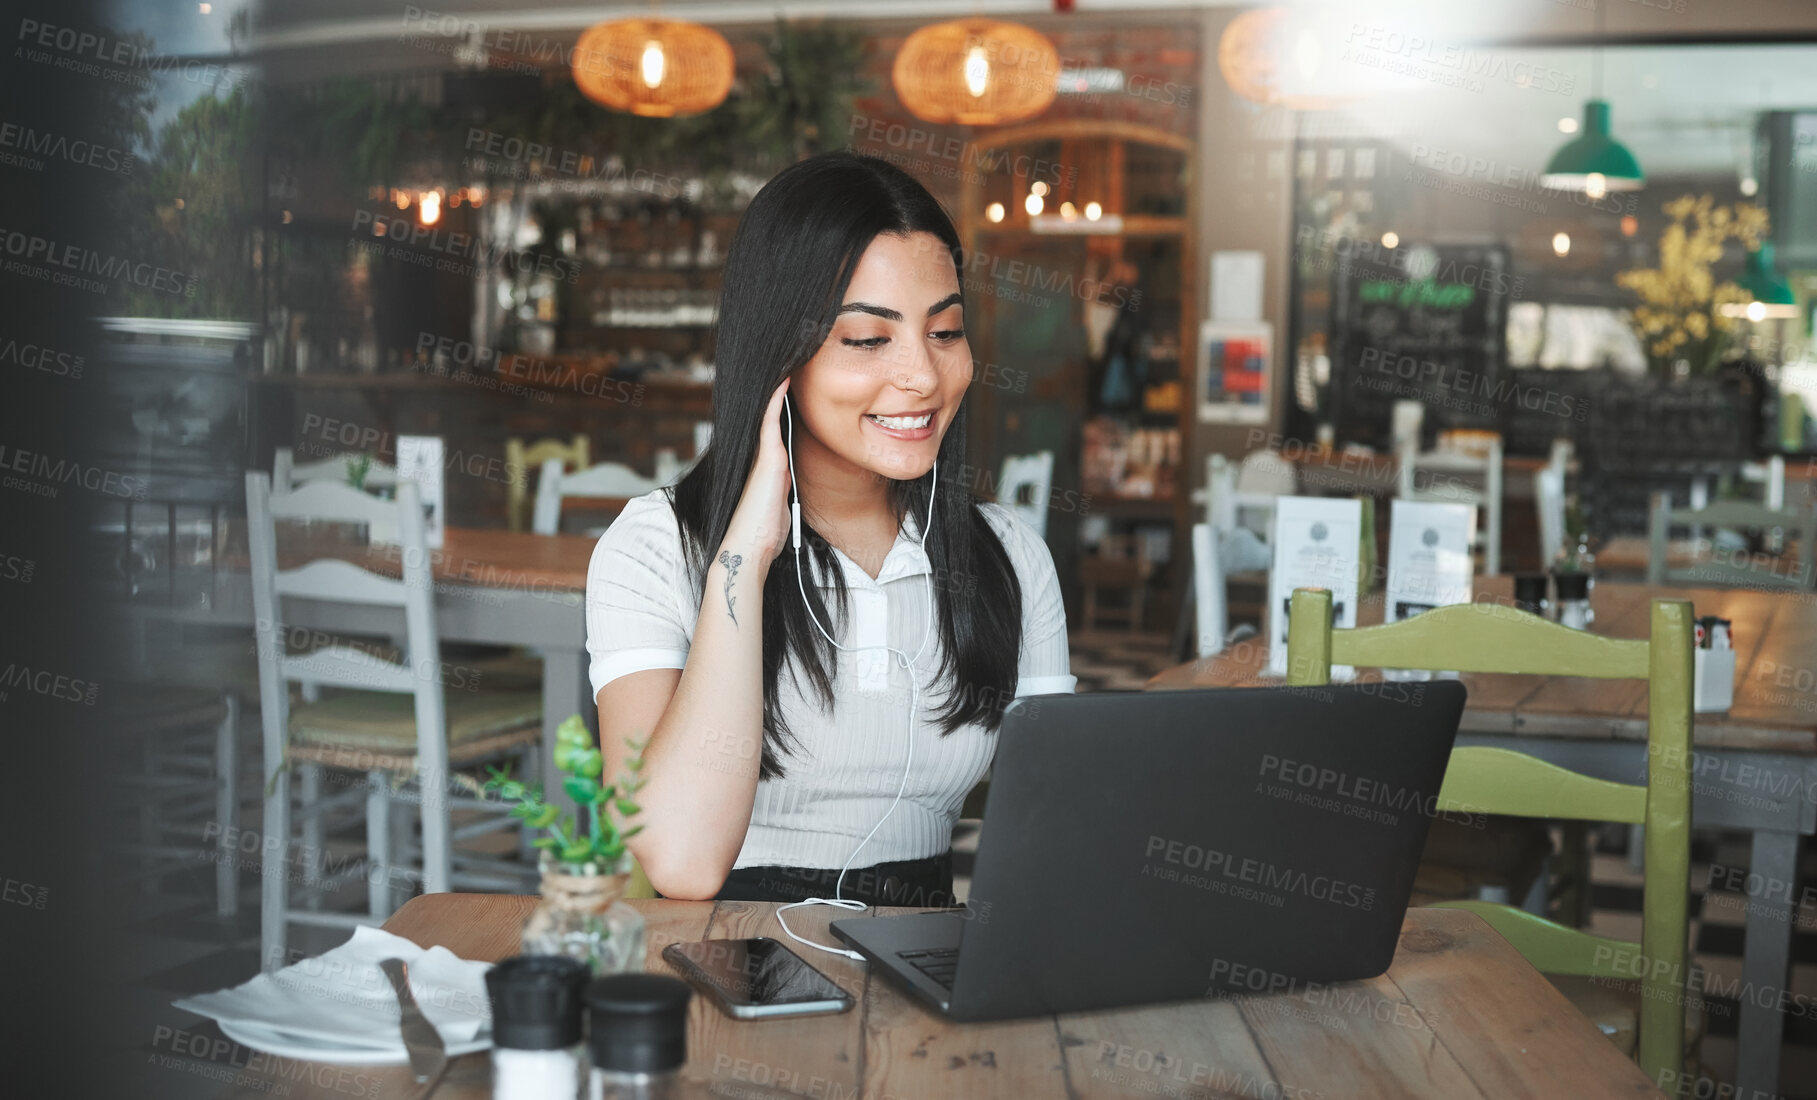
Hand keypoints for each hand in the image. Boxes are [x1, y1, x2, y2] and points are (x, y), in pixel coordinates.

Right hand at [722, 376, 792, 570]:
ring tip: (787, 363)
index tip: (788, 386)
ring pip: (769, 416)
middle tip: (787, 364)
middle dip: (777, 393)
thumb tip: (787, 484)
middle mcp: (763, 458)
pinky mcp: (769, 460)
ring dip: (777, 392)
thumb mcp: (779, 507)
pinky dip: (777, 402)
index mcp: (767, 469)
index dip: (780, 408)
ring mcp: (764, 457)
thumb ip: (783, 490)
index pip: (774, 431)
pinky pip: (772, 423)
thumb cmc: (764, 534)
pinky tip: (783, 382)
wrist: (750, 549)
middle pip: (771, 418)